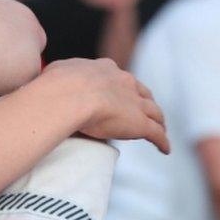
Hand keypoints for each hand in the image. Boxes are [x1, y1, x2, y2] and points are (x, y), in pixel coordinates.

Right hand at [43, 58, 169, 153]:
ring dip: (159, 121)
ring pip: (154, 113)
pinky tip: (165, 149)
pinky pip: (157, 134)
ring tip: (161, 128)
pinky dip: (162, 142)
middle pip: (142, 93)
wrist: (69, 95)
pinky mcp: (140, 124)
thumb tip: (54, 77)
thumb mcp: (58, 70)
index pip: (119, 78)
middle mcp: (125, 82)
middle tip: (145, 111)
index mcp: (105, 69)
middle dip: (145, 101)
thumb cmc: (58, 83)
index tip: (119, 94)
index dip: (121, 87)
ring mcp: (135, 103)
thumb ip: (63, 74)